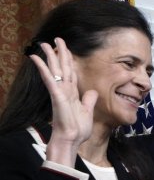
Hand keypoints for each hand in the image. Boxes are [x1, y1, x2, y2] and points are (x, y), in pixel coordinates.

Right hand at [29, 38, 96, 164]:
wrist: (72, 140)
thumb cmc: (77, 129)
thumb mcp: (87, 111)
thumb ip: (88, 100)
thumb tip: (91, 91)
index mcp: (72, 93)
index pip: (70, 72)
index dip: (68, 60)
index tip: (65, 49)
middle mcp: (64, 90)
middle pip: (62, 67)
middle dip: (59, 52)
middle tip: (56, 39)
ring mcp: (59, 92)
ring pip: (55, 69)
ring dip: (50, 56)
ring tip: (44, 43)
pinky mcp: (56, 96)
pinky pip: (49, 79)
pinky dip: (43, 68)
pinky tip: (36, 58)